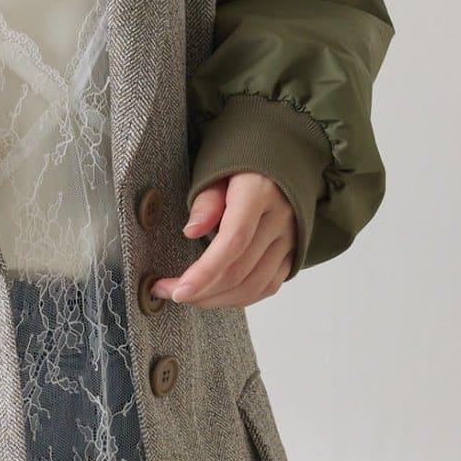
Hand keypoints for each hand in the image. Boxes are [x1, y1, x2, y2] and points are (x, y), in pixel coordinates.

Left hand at [152, 172, 295, 307]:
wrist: (280, 160)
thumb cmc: (239, 166)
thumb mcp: (216, 172)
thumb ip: (205, 202)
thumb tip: (191, 232)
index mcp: (259, 193)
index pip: (233, 242)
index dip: (204, 273)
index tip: (177, 291)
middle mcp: (280, 219)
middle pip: (239, 271)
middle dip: (200, 291)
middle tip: (168, 292)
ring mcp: (290, 238)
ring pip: (253, 286)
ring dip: (216, 300)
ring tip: (188, 297)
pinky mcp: (292, 252)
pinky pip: (268, 286)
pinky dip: (239, 298)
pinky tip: (215, 295)